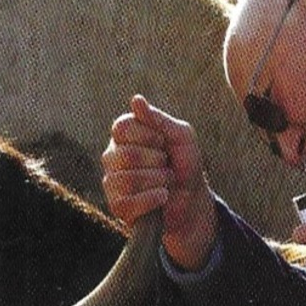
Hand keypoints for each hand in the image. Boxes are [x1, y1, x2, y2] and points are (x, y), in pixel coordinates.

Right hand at [101, 95, 217, 270]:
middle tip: (167, 165)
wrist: (193, 198)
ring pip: (127, 179)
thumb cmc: (185, 162)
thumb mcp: (181, 136)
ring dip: (158, 180)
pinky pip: (127, 202)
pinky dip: (153, 198)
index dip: (149, 135)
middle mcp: (112, 156)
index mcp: (124, 136)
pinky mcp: (118, 207)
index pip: (121, 128)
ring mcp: (112, 182)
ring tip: (167, 181)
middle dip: (157, 161)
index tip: (163, 142)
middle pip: (126, 155)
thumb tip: (136, 99)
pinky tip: (163, 196)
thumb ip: (159, 119)